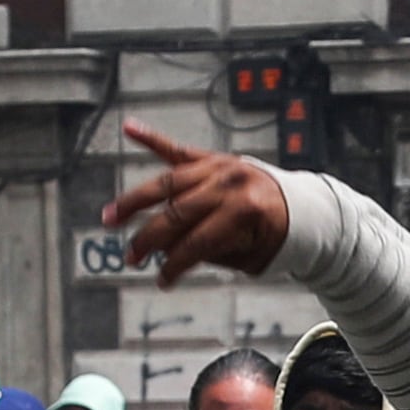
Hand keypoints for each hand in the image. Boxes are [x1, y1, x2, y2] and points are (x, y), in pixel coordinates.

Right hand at [102, 122, 291, 284]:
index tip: (162, 280)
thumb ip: (211, 251)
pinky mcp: (211, 158)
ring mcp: (219, 166)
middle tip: (130, 257)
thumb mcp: (250, 255)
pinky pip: (177, 149)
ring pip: (168, 182)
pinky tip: (130, 128)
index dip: (176, 264)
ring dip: (135, 200)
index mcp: (245, 210)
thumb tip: (168, 252)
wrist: (298, 206)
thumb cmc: (272, 236)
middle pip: (177, 212)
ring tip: (111, 216)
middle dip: (150, 238)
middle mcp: (229, 183)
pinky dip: (151, 138)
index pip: (198, 241)